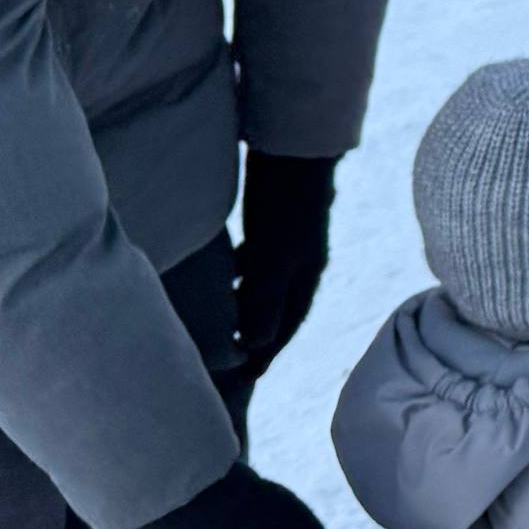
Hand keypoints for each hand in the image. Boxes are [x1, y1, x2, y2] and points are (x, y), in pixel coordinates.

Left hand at [235, 153, 337, 378]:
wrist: (296, 149)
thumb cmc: (283, 204)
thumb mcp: (271, 259)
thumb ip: (263, 302)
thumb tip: (254, 347)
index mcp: (306, 278)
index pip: (285, 328)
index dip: (266, 355)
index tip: (244, 379)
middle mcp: (301, 265)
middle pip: (278, 310)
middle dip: (257, 336)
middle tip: (233, 358)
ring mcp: (289, 244)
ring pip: (266, 287)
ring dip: (247, 307)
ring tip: (223, 323)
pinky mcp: (275, 225)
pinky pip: (255, 264)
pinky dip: (240, 278)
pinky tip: (222, 275)